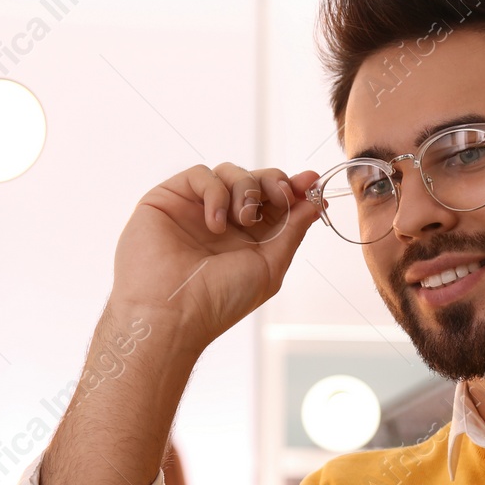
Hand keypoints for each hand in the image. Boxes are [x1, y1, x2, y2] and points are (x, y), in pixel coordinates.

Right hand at [112, 164, 322, 347]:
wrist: (173, 313)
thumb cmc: (220, 300)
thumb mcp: (271, 266)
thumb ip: (293, 231)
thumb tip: (316, 202)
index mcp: (249, 239)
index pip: (275, 202)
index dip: (294, 189)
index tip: (311, 183)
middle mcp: (224, 221)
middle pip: (256, 180)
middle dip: (275, 183)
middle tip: (282, 196)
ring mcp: (196, 208)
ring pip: (231, 172)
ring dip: (247, 189)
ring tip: (243, 219)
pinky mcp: (169, 198)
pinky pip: (200, 175)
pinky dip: (215, 192)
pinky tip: (215, 223)